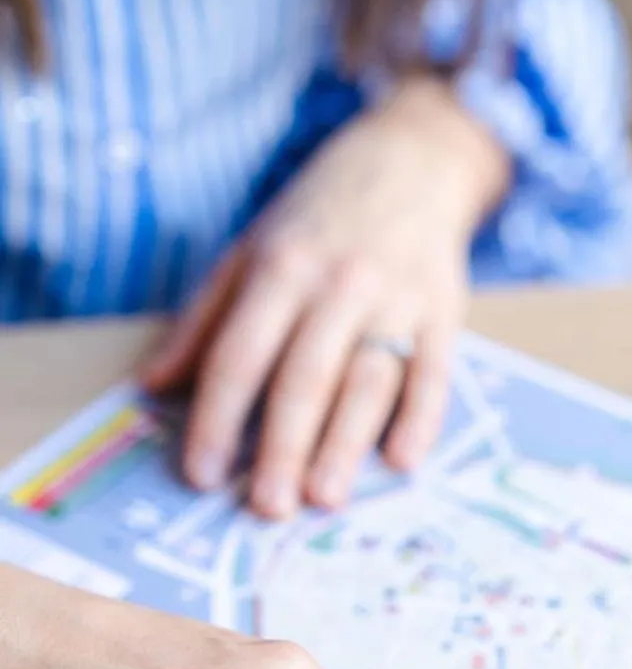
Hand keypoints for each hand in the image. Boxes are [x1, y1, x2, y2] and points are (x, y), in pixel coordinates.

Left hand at [143, 77, 507, 518]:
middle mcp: (337, 285)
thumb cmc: (319, 218)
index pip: (240, 354)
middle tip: (265, 506)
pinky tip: (403, 460)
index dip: (216, 417)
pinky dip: (422, 418)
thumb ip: (203, 319)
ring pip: (368, 381)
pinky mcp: (444, 312)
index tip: (201, 474)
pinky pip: (435, 373)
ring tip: (324, 497)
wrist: (412, 161)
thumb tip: (151, 386)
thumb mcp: (249, 249)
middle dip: (282, 446)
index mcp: (280, 269)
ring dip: (346, 443)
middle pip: (304, 376)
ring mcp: (395, 299)